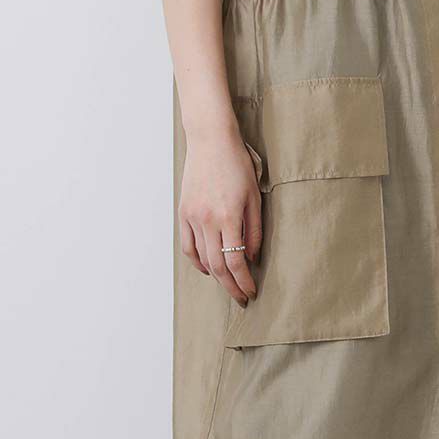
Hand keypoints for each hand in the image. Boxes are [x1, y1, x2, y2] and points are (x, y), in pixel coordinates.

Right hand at [180, 131, 261, 306]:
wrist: (211, 141)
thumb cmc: (237, 164)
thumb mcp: (254, 196)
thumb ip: (254, 229)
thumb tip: (252, 257)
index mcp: (228, 216)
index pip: (235, 260)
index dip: (243, 280)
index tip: (251, 292)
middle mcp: (208, 220)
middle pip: (218, 265)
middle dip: (230, 286)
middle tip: (241, 297)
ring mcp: (192, 217)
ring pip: (202, 258)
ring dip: (215, 276)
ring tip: (228, 285)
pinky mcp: (183, 213)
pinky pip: (188, 246)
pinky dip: (197, 261)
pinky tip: (207, 268)